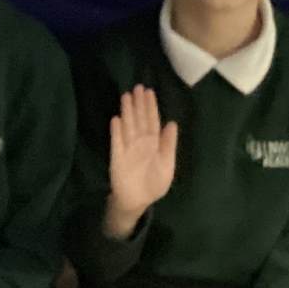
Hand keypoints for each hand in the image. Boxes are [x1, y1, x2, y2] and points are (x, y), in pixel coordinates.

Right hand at [106, 84, 176, 236]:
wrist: (138, 201)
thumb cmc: (154, 183)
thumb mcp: (167, 164)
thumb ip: (169, 144)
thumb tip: (172, 122)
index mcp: (154, 143)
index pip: (152, 120)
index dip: (150, 106)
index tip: (149, 92)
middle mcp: (140, 141)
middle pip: (139, 119)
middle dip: (138, 103)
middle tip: (137, 86)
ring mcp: (128, 147)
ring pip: (128, 126)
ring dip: (127, 111)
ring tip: (126, 96)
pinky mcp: (117, 157)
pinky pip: (117, 142)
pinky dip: (116, 131)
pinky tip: (116, 119)